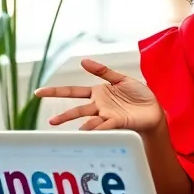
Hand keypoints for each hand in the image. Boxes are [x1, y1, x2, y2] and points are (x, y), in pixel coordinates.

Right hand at [35, 59, 164, 131]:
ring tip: (78, 132)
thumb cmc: (138, 95)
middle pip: (77, 110)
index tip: (39, 92)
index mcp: (98, 93)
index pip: (73, 92)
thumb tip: (83, 61)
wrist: (154, 109)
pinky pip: (106, 125)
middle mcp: (99, 106)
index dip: (56, 92)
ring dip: (84, 125)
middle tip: (51, 122)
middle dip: (64, 116)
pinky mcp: (119, 122)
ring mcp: (107, 115)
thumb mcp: (121, 79)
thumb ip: (103, 71)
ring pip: (90, 120)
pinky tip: (92, 131)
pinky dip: (99, 128)